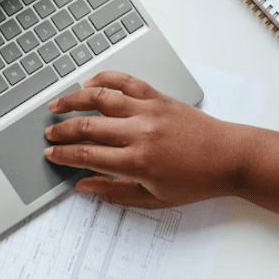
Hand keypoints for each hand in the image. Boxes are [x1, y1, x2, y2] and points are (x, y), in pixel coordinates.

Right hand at [44, 71, 245, 208]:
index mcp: (137, 162)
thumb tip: (84, 186)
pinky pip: (125, 81)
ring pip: (100, 98)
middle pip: (87, 126)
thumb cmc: (196, 181)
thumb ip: (114, 192)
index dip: (64, 155)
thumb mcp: (154, 199)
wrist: (229, 157)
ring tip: (57, 105)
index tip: (51, 154)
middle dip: (62, 131)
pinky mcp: (157, 97)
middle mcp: (139, 133)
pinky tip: (89, 83)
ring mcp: (148, 111)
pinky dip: (104, 79)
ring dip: (73, 100)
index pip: (87, 155)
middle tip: (49, 134)